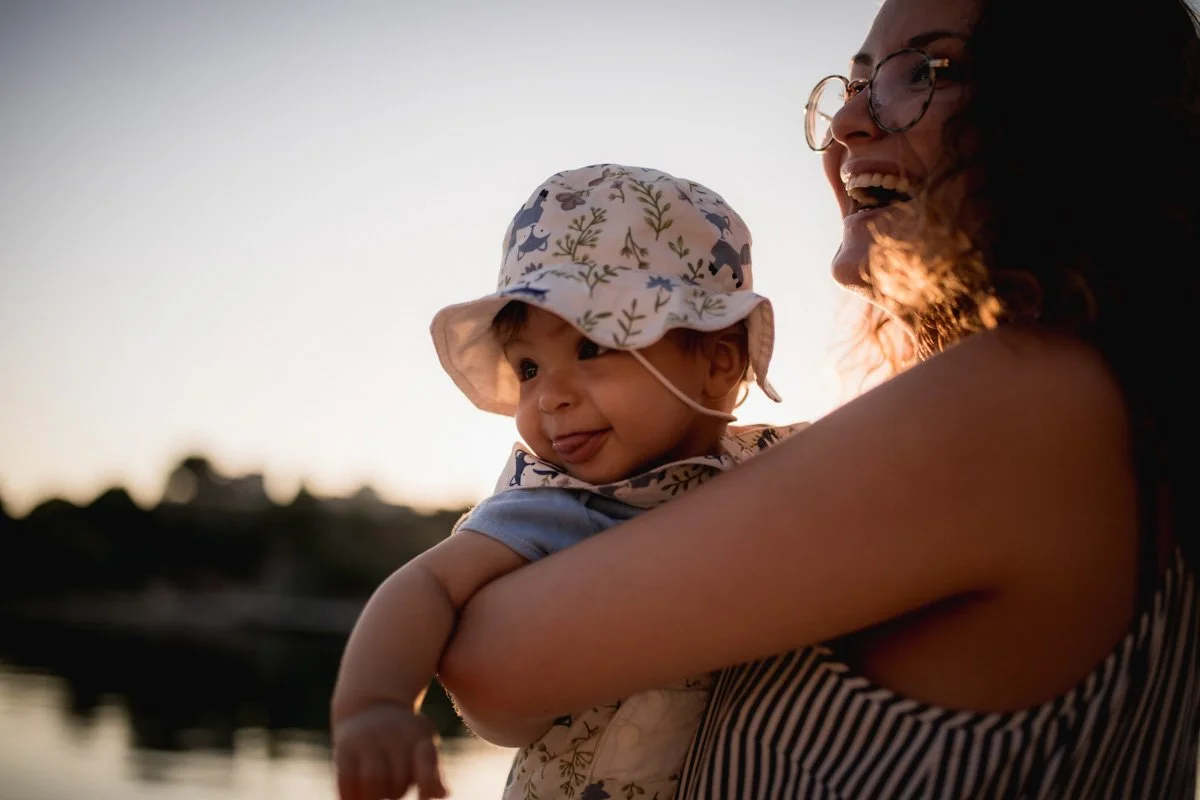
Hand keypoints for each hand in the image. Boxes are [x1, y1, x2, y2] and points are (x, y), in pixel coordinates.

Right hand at [333, 704, 448, 799]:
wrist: (372, 703)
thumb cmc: (404, 735)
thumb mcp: (423, 744)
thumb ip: (432, 771)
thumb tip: (442, 795)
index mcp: (418, 735)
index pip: (426, 761)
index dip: (426, 784)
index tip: (422, 796)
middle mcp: (393, 735)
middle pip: (398, 783)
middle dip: (396, 792)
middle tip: (392, 786)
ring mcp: (367, 739)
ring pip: (373, 782)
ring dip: (374, 796)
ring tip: (375, 792)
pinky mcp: (344, 747)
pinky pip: (346, 779)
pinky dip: (350, 795)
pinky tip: (354, 795)